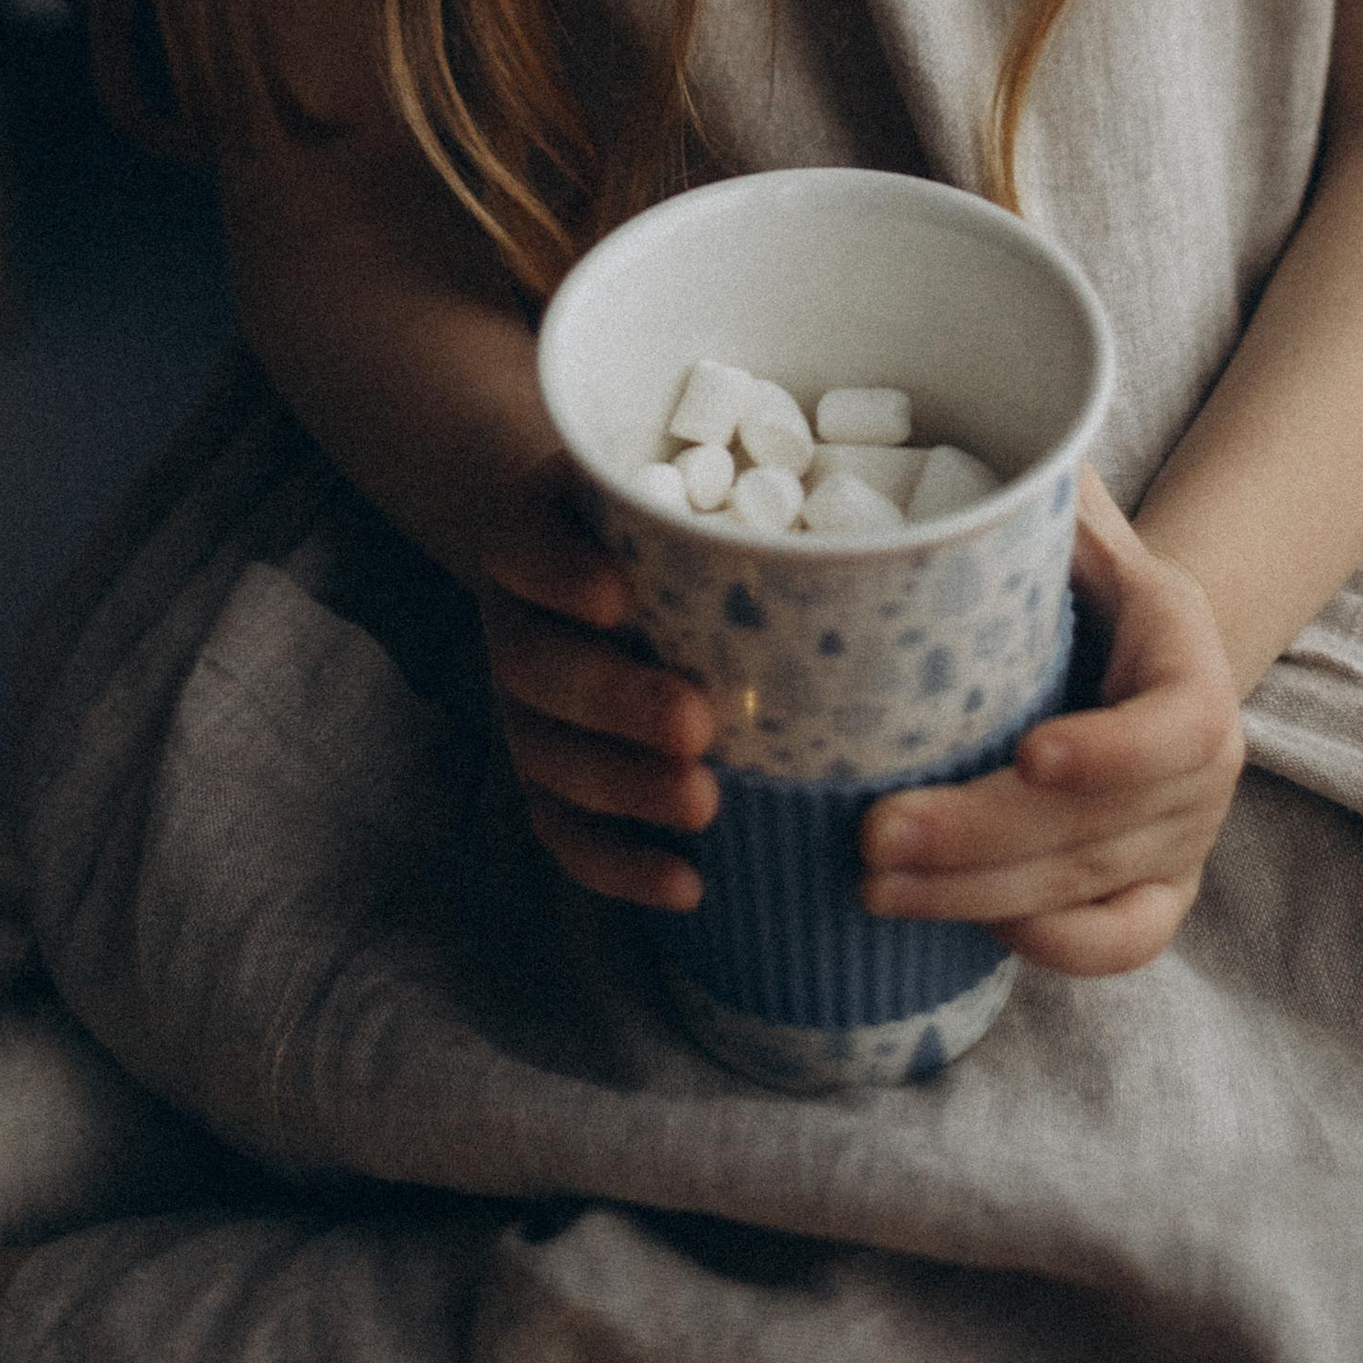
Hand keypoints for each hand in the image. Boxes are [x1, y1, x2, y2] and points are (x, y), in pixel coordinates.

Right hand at [475, 452, 717, 909]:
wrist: (568, 545)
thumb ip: (702, 491)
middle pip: (537, 667)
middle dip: (616, 702)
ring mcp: (525, 705)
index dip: (557, 572)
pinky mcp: (546, 770)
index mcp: (532, 530)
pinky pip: (563, 829)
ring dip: (622, 788)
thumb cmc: (646, 507)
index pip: (523, 541)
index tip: (616, 594)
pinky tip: (685, 886)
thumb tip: (846, 512)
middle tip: (695, 722)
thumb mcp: (655, 476)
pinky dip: (619, 865)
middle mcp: (516, 620)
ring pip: (546, 756)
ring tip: (703, 805)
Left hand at [857, 465, 1244, 975]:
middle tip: (873, 836)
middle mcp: (1206, 762)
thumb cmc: (1086, 578)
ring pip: (1091, 886)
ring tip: (872, 884)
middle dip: (982, 838)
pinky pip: (1126, 939)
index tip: (1027, 751)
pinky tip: (970, 931)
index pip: (1174, 727)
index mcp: (1189, 660)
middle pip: (1104, 824)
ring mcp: (1187, 835)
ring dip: (978, 895)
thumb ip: (1039, 492)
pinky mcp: (1163, 890)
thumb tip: (986, 440)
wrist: (1147, 651)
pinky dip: (1056, 947)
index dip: (1110, 751)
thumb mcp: (1079, 525)